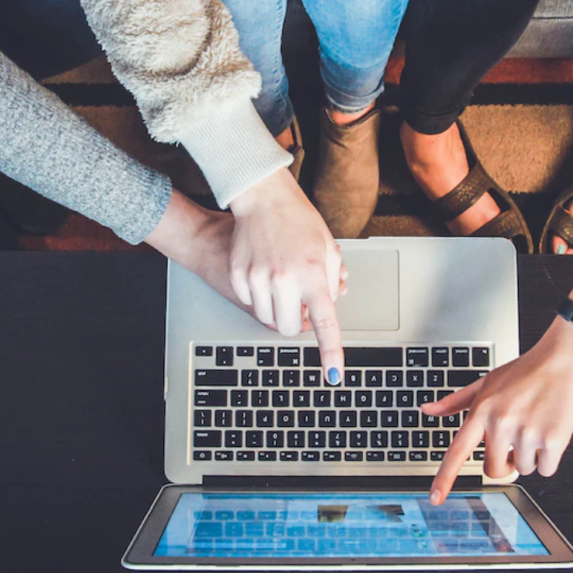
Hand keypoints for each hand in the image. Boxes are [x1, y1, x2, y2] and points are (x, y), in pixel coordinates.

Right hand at [227, 170, 346, 381]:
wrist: (263, 198)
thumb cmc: (299, 221)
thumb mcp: (328, 249)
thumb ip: (332, 282)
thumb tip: (329, 307)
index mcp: (313, 275)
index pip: (325, 323)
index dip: (331, 352)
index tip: (334, 374)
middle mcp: (284, 280)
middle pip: (288, 328)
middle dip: (295, 322)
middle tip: (300, 303)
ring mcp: (258, 278)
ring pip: (267, 318)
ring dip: (277, 309)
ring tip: (282, 281)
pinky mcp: (238, 275)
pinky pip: (250, 302)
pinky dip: (259, 295)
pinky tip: (264, 272)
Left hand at [422, 317, 572, 503]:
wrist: (565, 359)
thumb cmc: (526, 371)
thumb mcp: (486, 382)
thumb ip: (456, 401)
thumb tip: (427, 410)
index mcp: (482, 410)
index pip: (458, 451)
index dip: (445, 478)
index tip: (435, 498)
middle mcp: (502, 423)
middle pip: (494, 470)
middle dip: (505, 462)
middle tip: (515, 442)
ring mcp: (527, 433)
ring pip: (523, 469)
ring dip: (530, 456)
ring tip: (536, 426)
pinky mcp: (553, 440)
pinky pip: (545, 469)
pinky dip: (549, 458)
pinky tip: (551, 432)